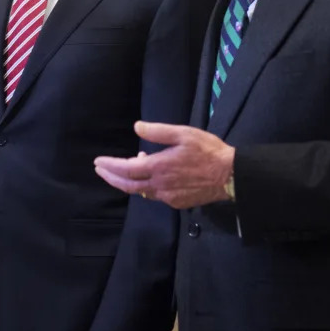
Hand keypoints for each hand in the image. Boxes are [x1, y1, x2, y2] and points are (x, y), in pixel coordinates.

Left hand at [94, 121, 234, 208]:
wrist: (231, 176)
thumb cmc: (208, 151)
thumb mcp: (184, 133)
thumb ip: (158, 131)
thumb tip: (137, 127)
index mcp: (159, 167)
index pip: (126, 169)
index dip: (110, 166)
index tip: (98, 162)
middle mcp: (160, 186)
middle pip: (128, 185)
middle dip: (111, 177)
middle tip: (100, 170)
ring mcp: (168, 197)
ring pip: (141, 191)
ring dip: (129, 181)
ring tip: (126, 168)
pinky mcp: (177, 203)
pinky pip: (155, 195)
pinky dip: (145, 185)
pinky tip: (150, 176)